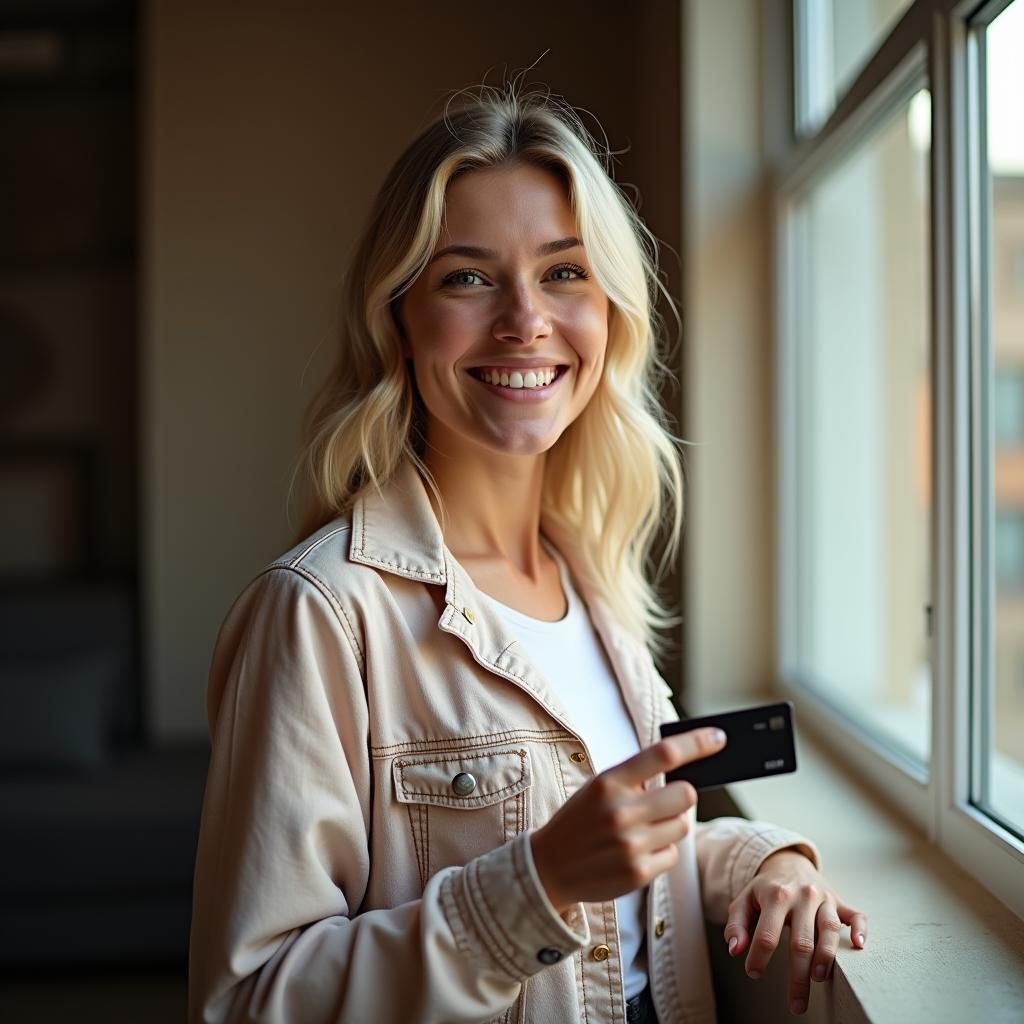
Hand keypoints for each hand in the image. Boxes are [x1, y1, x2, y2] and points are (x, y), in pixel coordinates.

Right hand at [531, 728, 727, 913]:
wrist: (548, 867)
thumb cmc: (579, 822)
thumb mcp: (598, 789)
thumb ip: (634, 780)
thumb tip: (679, 775)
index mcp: (610, 782)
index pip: (663, 754)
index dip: (696, 743)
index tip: (718, 737)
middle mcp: (622, 811)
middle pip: (686, 794)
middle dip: (679, 798)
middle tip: (661, 803)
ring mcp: (631, 844)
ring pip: (682, 826)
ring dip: (670, 826)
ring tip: (641, 831)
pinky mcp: (638, 873)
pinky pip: (672, 854)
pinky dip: (660, 852)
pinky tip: (635, 853)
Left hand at [723, 849, 867, 1015]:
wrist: (790, 861)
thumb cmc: (766, 889)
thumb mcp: (745, 900)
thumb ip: (737, 924)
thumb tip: (735, 950)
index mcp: (775, 895)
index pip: (768, 933)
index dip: (759, 957)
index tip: (753, 973)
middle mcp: (802, 895)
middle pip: (801, 940)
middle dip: (798, 975)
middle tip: (796, 1005)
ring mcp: (824, 898)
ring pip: (828, 929)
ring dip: (825, 956)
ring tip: (818, 979)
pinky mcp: (840, 901)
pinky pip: (855, 914)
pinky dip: (860, 929)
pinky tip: (858, 945)